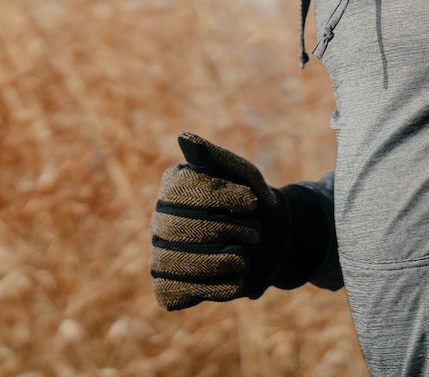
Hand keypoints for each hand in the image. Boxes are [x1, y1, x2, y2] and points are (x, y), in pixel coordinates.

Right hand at [149, 133, 280, 309]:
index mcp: (173, 186)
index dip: (221, 198)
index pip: (185, 190)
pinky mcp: (168, 285)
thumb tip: (184, 138)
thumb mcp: (244, 176)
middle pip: (179, 228)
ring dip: (220, 262)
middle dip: (225, 232)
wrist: (269, 242)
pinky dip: (215, 288)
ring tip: (245, 258)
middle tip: (255, 233)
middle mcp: (159, 219)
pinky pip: (178, 290)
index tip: (253, 203)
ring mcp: (160, 253)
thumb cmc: (252, 203)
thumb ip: (217, 158)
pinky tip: (238, 281)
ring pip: (176, 262)